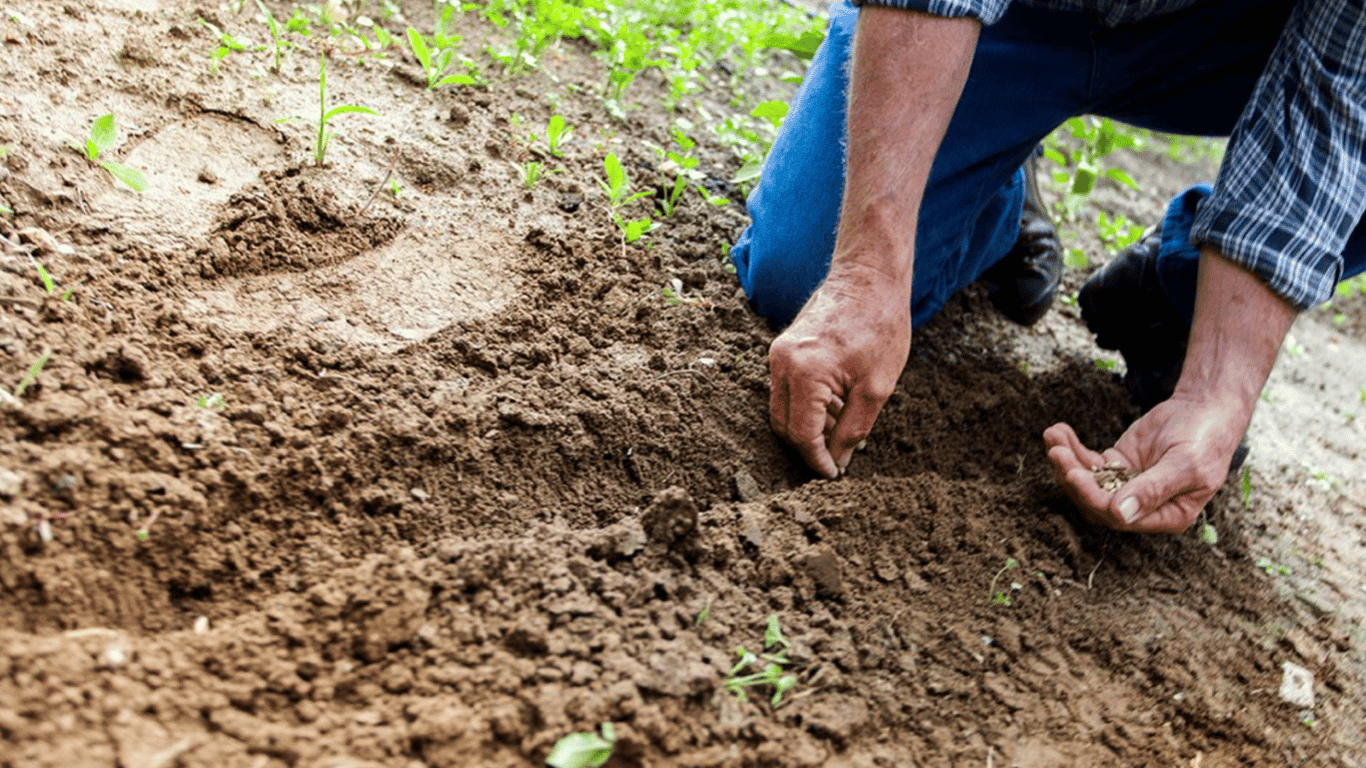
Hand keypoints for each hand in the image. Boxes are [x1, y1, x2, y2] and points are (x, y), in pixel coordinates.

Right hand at [768, 265, 910, 477]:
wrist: (869, 277)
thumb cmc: (880, 325)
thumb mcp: (877, 387)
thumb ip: (854, 429)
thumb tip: (838, 459)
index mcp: (805, 373)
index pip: (801, 434)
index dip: (817, 460)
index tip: (833, 474)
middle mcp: (782, 363)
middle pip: (784, 425)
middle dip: (809, 447)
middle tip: (838, 459)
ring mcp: (778, 354)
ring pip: (783, 408)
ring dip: (809, 426)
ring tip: (844, 429)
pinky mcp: (783, 347)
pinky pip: (787, 389)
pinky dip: (807, 405)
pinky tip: (837, 407)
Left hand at [1043, 396, 1246, 532]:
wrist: (1206, 410)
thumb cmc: (1205, 440)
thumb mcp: (1186, 465)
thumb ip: (1153, 489)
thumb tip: (1120, 514)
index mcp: (1166, 516)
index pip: (1119, 517)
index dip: (1093, 497)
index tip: (1073, 474)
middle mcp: (1142, 507)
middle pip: (1096, 501)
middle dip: (1072, 477)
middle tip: (1056, 452)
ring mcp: (1126, 485)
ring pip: (1087, 481)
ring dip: (1066, 461)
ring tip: (1052, 436)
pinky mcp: (1117, 464)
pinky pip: (1088, 462)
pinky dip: (1072, 448)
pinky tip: (1058, 431)